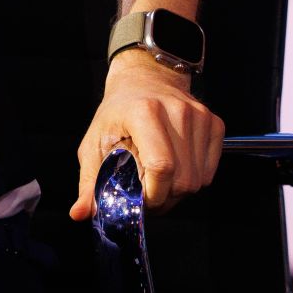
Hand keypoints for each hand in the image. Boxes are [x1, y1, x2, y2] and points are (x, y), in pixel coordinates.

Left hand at [70, 47, 224, 218]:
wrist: (145, 78)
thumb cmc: (117, 114)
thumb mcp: (94, 143)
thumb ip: (89, 182)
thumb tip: (79, 214)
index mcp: (144, 112)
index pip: (161, 167)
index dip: (153, 194)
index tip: (140, 199)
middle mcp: (176, 111)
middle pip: (182, 179)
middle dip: (164, 197)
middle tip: (147, 192)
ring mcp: (199, 115)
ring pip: (198, 180)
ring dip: (178, 191)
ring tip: (158, 180)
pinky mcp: (213, 123)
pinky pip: (209, 172)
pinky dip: (193, 179)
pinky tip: (176, 168)